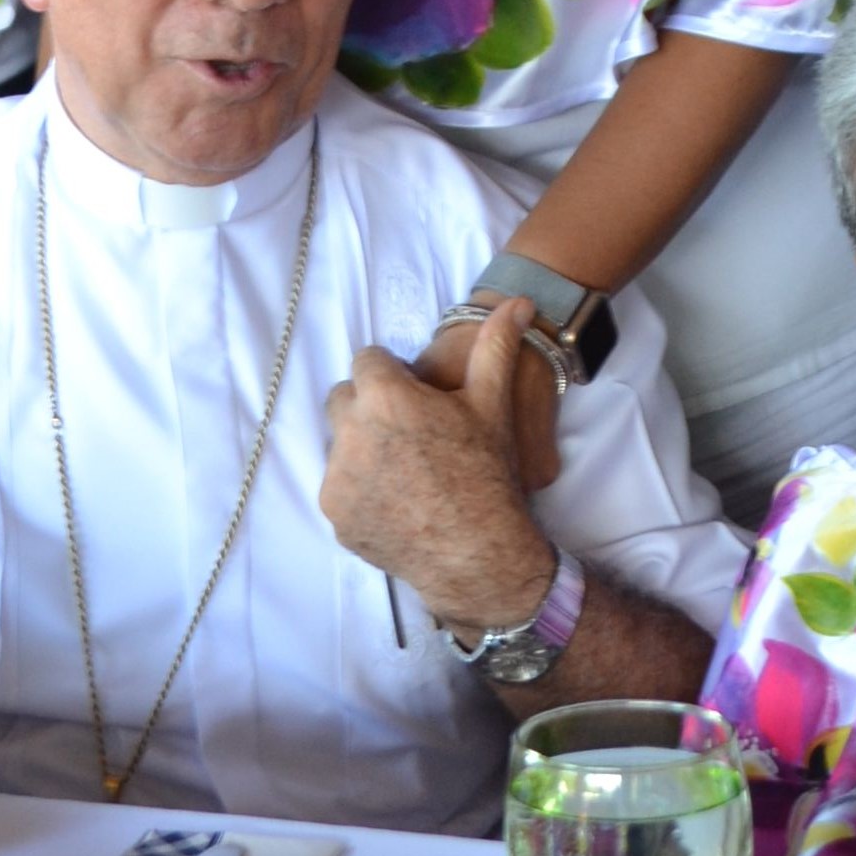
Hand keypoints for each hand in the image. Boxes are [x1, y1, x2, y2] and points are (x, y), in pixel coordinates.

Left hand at [323, 295, 559, 634]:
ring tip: (404, 468)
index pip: (367, 360)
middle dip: (369, 406)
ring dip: (361, 446)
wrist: (479, 554)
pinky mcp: (335, 513)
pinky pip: (339, 486)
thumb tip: (520, 301)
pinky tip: (395, 498)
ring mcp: (338, 476)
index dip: (393, 374)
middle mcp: (350, 432)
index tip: (415, 396)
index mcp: (384, 396)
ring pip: (339, 443)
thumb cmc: (487, 473)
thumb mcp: (492, 405)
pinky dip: (359, 488)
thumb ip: (495, 347)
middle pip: (345, 399)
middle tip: (409, 430)